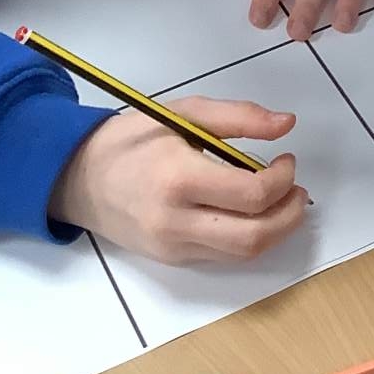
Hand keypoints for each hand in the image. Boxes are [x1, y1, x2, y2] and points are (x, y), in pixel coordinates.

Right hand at [51, 99, 306, 263]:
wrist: (76, 178)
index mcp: (179, 178)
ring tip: (285, 203)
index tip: (287, 158)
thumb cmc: (130, 139)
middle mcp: (176, 221)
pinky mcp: (172, 260)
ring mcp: (173, 247)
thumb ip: (238, 117)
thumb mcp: (182, 112)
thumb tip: (287, 124)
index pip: (251, 194)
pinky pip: (224, 257)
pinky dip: (251, 239)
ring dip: (277, 231)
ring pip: (243, 253)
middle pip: (254, 236)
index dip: (284, 179)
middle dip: (290, 214)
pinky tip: (255, 216)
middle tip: (297, 189)